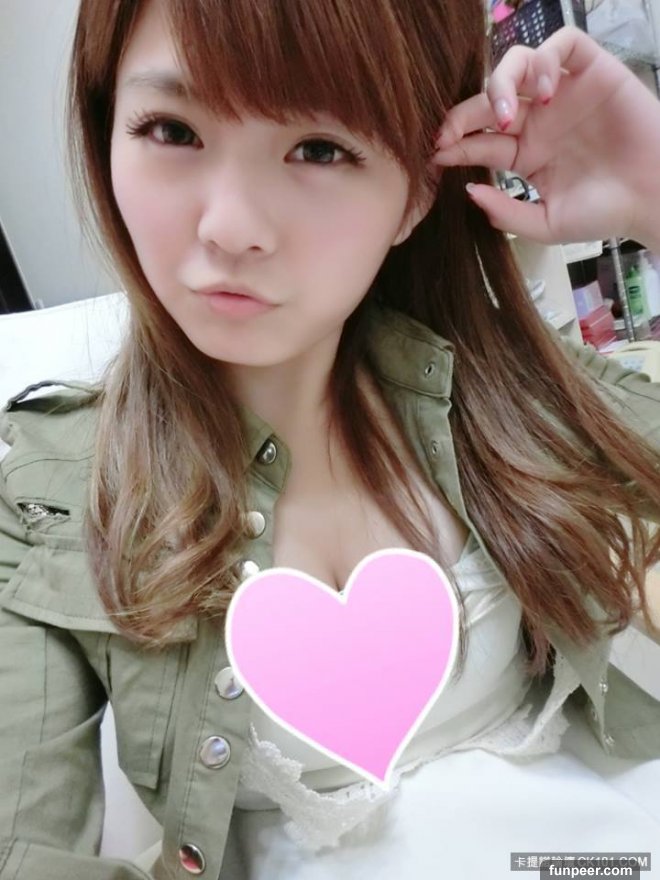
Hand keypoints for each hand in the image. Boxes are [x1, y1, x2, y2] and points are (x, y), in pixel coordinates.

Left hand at [432, 26, 659, 250]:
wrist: (652, 198)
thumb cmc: (605, 213)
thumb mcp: (546, 224)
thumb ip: (506, 212)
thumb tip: (468, 191)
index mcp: (524, 154)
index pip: (479, 140)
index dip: (455, 143)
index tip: (436, 154)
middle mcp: (539, 121)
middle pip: (489, 101)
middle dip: (465, 114)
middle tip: (451, 133)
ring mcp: (563, 94)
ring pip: (516, 63)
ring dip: (501, 83)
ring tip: (510, 116)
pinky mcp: (592, 71)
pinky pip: (561, 46)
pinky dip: (545, 60)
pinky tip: (545, 93)